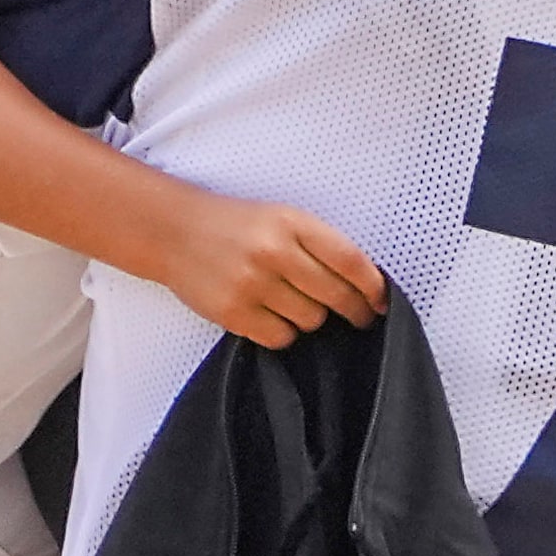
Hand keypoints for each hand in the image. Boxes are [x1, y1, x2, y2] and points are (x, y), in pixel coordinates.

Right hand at [148, 192, 387, 348]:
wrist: (174, 231)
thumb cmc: (234, 225)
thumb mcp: (280, 217)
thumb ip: (318, 244)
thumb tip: (364, 285)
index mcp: (291, 222)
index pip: (350, 260)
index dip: (373, 286)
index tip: (381, 300)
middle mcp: (272, 251)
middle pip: (336, 296)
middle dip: (354, 310)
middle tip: (357, 315)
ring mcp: (251, 283)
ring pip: (311, 320)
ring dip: (311, 317)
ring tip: (292, 303)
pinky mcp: (233, 312)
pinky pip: (281, 337)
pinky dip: (282, 331)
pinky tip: (271, 314)